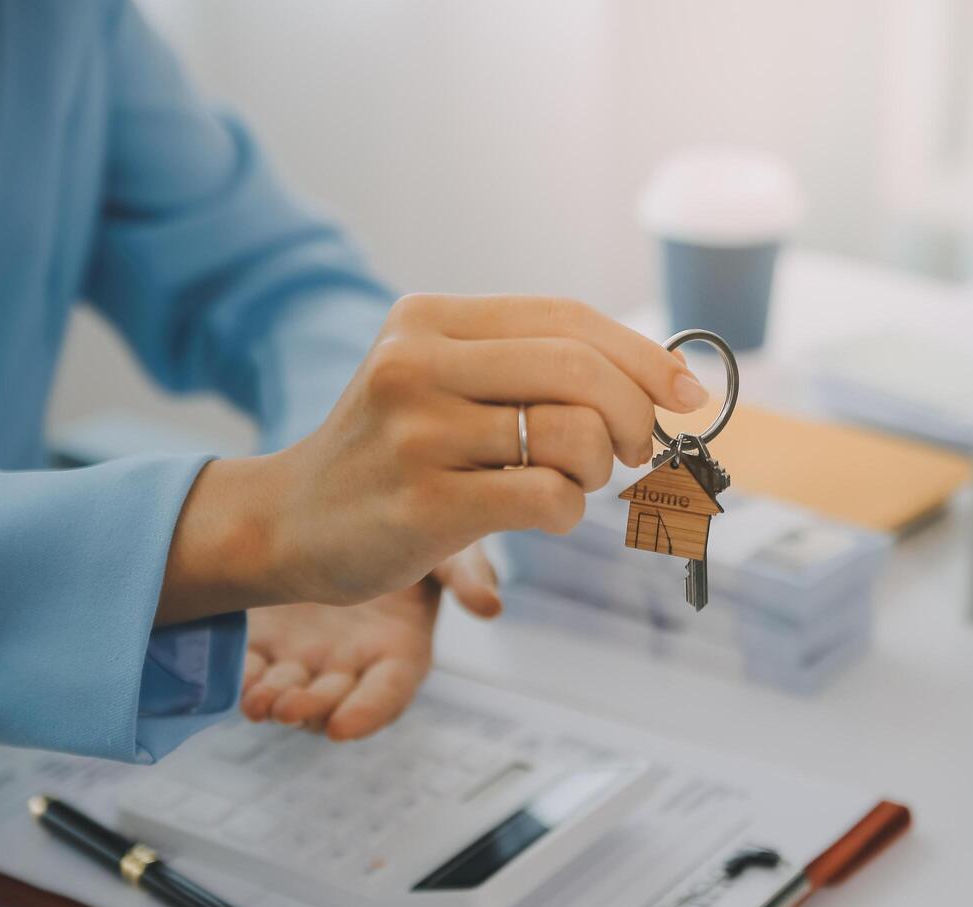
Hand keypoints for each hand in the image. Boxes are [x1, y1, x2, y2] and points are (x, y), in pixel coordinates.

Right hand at [158, 295, 708, 622]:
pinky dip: (567, 511)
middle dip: (634, 416)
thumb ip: (531, 365)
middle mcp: (417, 362)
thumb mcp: (439, 379)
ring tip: (562, 483)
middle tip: (629, 452)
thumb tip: (665, 379)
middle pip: (582, 370)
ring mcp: (418, 432)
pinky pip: (550, 498)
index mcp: (430, 319)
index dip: (644, 355)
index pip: (568, 318)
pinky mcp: (425, 503)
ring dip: (594, 472)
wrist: (285, 523)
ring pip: (575, 436)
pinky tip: (537, 514)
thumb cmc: (390, 454)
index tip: (687, 393)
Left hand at [238, 545, 498, 739]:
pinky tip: (239, 681)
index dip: (369, 713)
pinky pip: (253, 671)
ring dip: (275, 703)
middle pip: (336, 700)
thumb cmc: (406, 527)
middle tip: (290, 708)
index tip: (343, 729)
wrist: (344, 502)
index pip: (390, 691)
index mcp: (400, 648)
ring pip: (292, 693)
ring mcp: (309, 656)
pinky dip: (245, 682)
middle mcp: (354, 661)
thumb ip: (468, 572)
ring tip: (261, 701)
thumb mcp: (444, 542)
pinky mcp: (269, 642)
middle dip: (313, 710)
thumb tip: (490, 607)